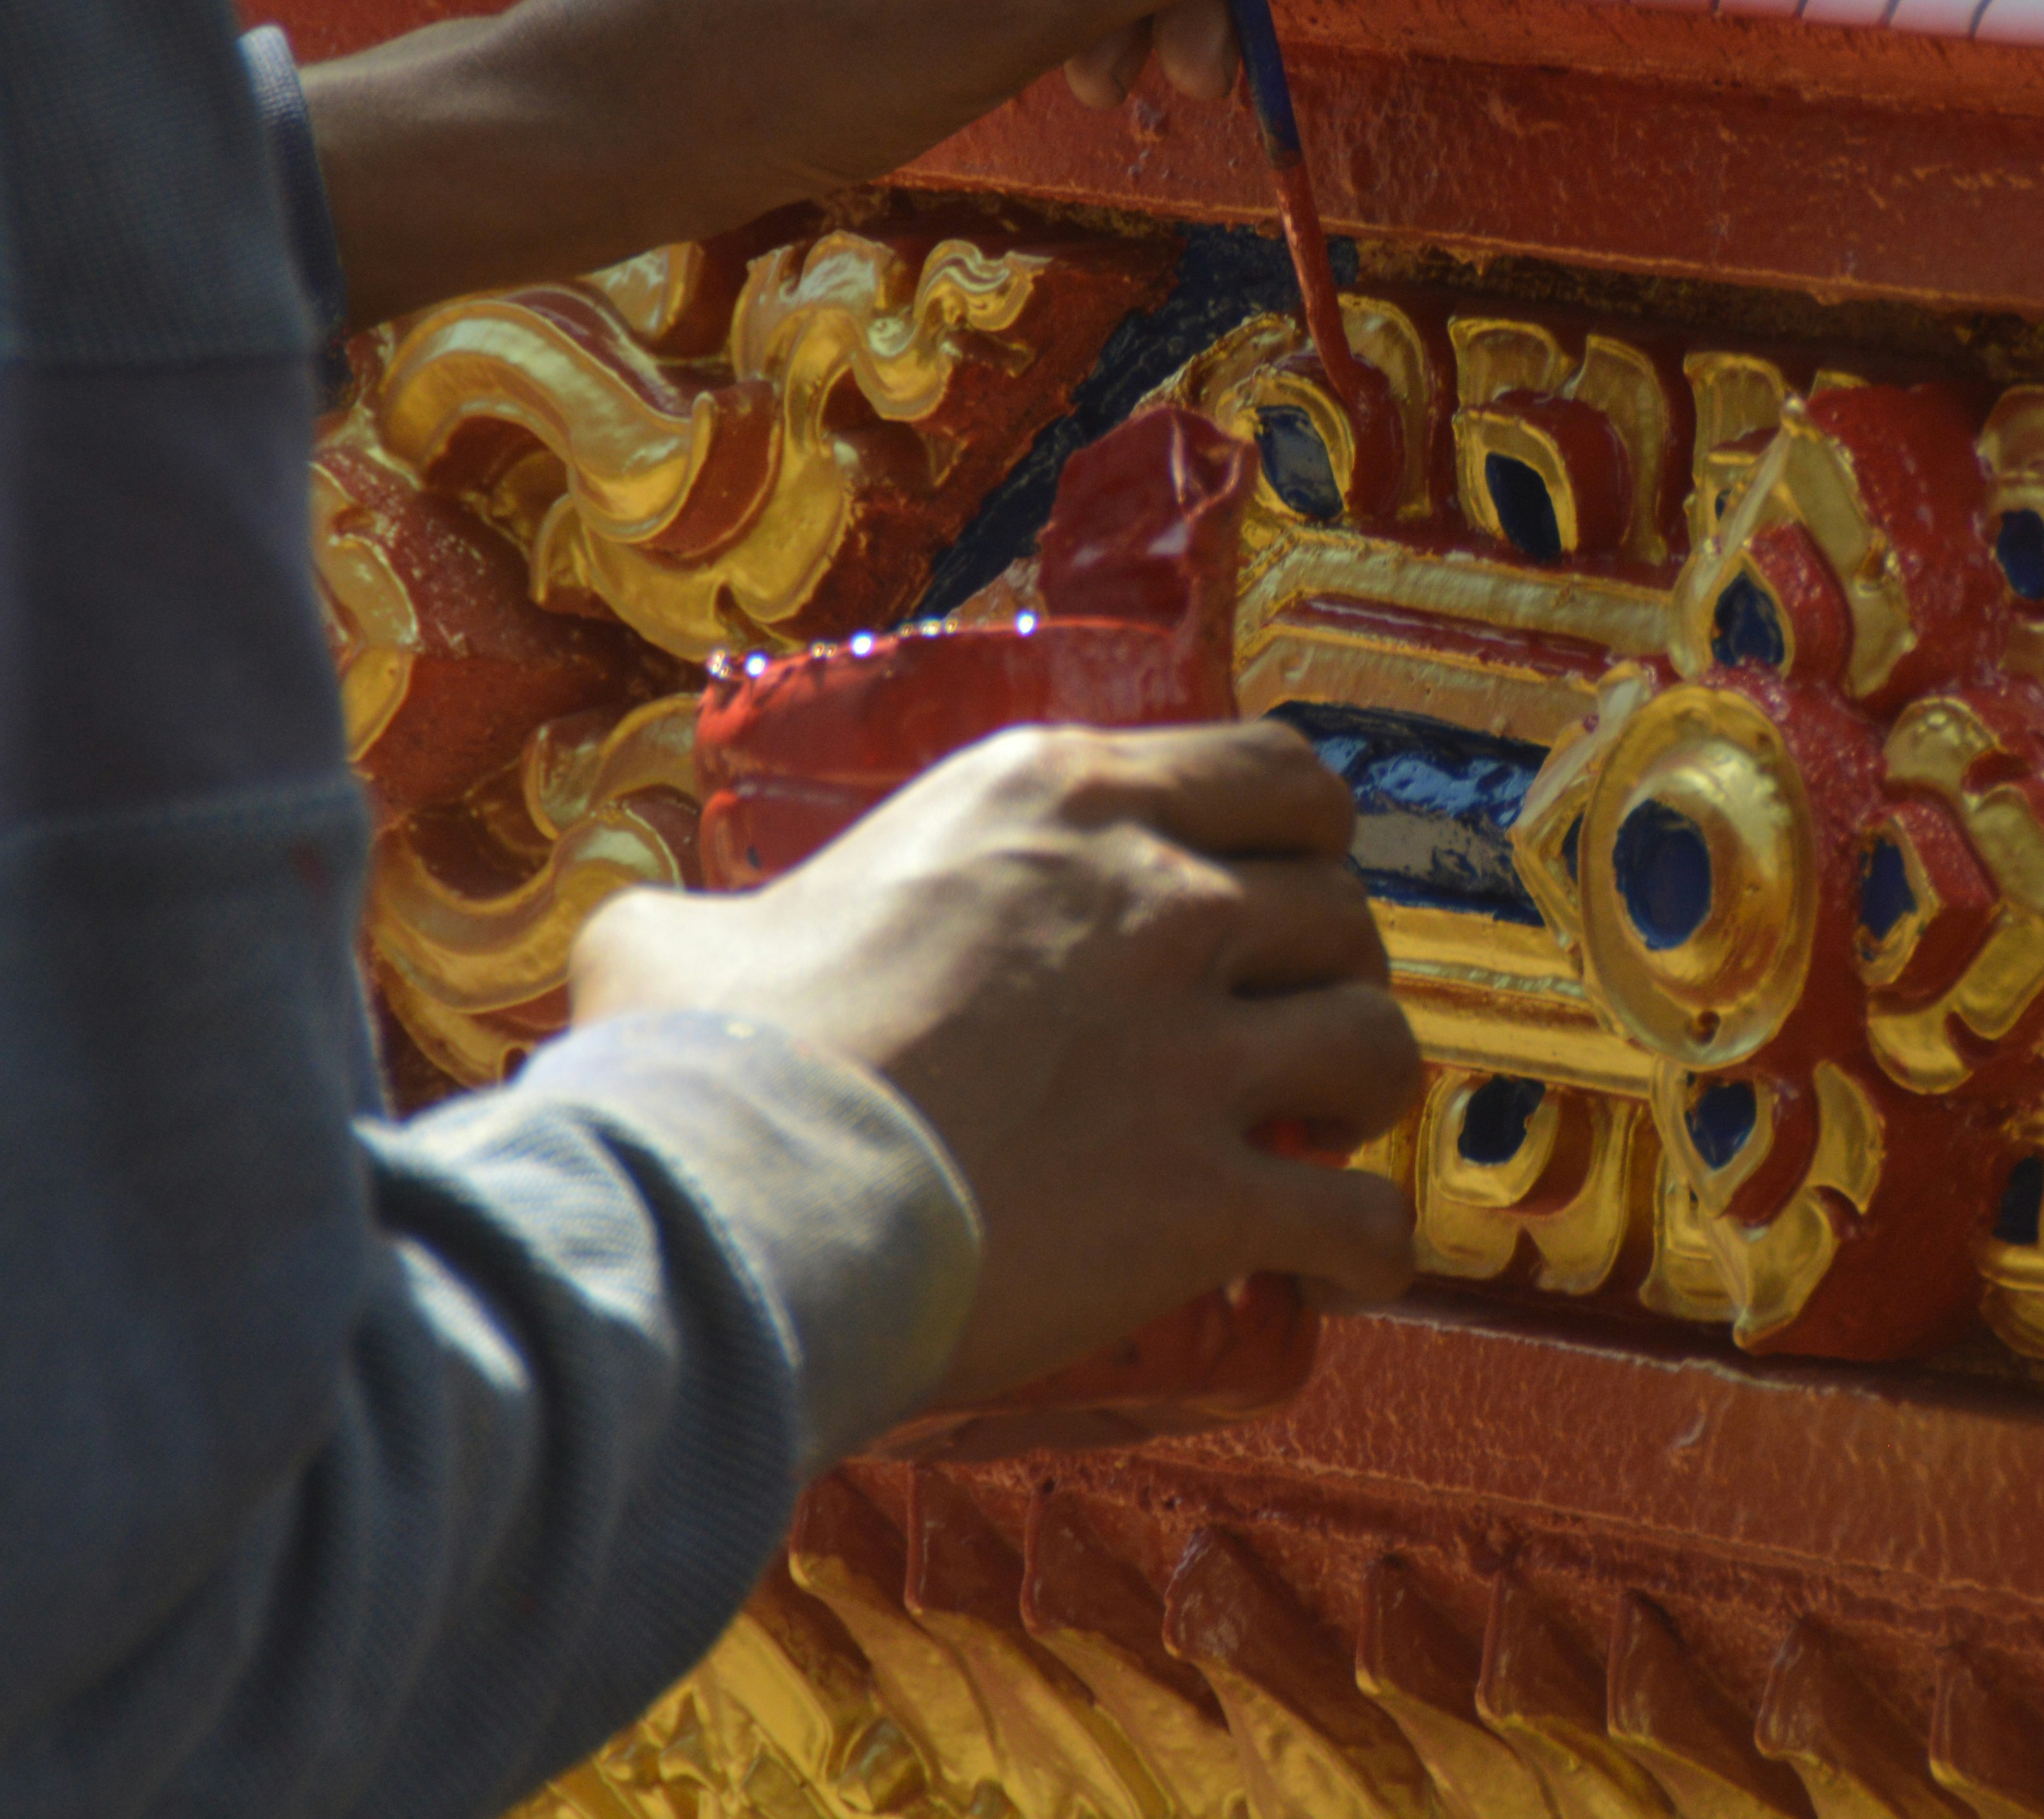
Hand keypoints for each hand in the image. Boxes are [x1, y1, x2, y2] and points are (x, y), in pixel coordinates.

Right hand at [566, 719, 1421, 1407]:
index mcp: (1054, 799)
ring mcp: (1192, 1050)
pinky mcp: (1208, 1194)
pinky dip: (1375, 1251)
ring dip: (1366, 1096)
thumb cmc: (704, 1067)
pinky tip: (1345, 1273)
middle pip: (1338, 909)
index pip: (1272, 770)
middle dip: (1331, 970)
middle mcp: (1152, 900)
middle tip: (1283, 1029)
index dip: (1297, 834)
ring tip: (1323, 1138)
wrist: (738, 1204)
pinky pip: (1366, 1219)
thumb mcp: (681, 941)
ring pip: (1379, 1044)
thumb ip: (702, 922)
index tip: (1276, 887)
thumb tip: (664, 944)